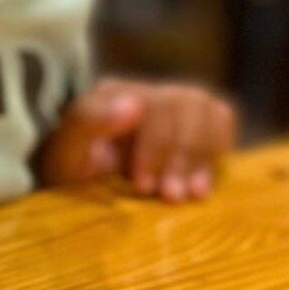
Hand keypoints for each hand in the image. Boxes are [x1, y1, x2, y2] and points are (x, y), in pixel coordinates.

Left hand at [41, 77, 236, 203]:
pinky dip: (219, 149)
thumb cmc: (72, 172)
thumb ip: (89, 123)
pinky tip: (201, 182)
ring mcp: (173, 106)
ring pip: (209, 110)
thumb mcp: (65, 152)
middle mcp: (148, 93)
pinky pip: (222, 119)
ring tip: (190, 194)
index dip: (156, 146)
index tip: (142, 185)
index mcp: (115, 93)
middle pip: (186, 105)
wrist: (78, 189)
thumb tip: (135, 105)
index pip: (153, 103)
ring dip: (202, 156)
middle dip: (180, 155)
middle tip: (169, 196)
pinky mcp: (194, 126)